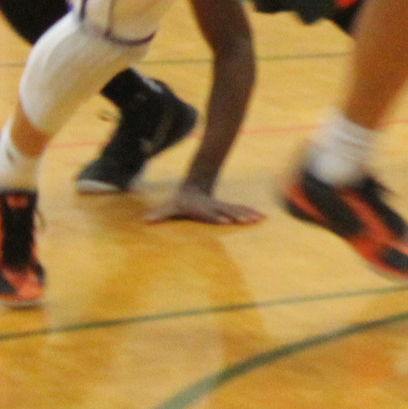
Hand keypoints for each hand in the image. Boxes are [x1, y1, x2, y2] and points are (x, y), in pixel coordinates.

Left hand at [148, 185, 263, 225]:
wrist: (194, 187)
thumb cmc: (181, 201)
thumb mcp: (170, 207)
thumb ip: (159, 214)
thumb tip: (145, 220)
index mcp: (203, 209)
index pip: (211, 214)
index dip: (218, 217)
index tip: (226, 222)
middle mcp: (215, 207)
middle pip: (228, 212)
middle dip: (238, 216)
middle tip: (247, 221)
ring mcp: (223, 206)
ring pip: (238, 210)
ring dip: (249, 214)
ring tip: (260, 218)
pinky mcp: (228, 208)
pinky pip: (242, 209)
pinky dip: (252, 212)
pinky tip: (262, 216)